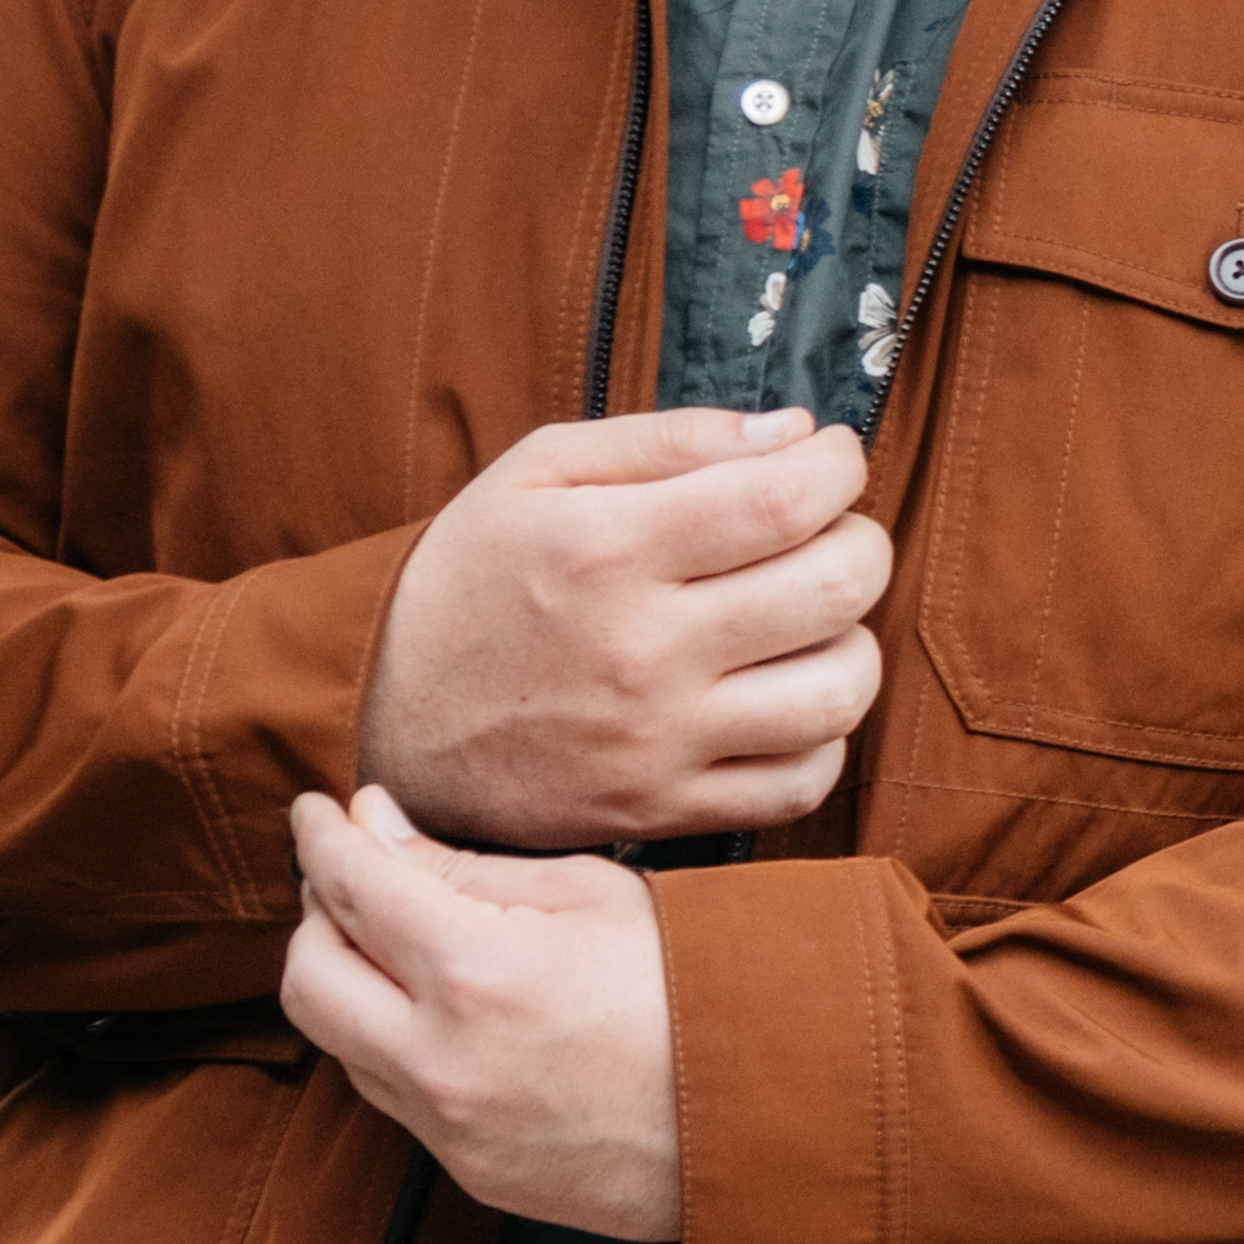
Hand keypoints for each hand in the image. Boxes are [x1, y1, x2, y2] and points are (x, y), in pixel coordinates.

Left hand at [283, 786, 680, 1237]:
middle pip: (308, 974)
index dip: (320, 837)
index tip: (317, 812)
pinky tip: (440, 1007)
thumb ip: (464, 866)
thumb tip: (374, 828)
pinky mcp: (469, 1172)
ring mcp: (452, 1129)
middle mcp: (443, 1061)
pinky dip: (390, 1040)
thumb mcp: (591, 892)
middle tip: (354, 872)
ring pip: (338, 1042)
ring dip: (348, 980)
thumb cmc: (702, 987)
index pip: (349, 887)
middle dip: (316, 912)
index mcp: (477, 972)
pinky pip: (391, 1095)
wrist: (771, 1118)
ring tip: (399, 937)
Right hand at [359, 405, 885, 850]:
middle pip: (836, 588)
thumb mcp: (538, 471)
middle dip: (860, 541)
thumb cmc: (470, 578)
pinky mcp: (665, 809)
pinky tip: (784, 696)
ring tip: (808, 620)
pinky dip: (822, 736)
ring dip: (851, 641)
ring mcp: (659, 741)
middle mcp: (643, 651)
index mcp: (609, 549)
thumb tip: (793, 433)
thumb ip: (671, 440)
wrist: (384, 717)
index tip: (827, 460)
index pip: (787, 498)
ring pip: (840, 692)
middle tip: (825, 534)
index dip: (837, 465)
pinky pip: (803, 781)